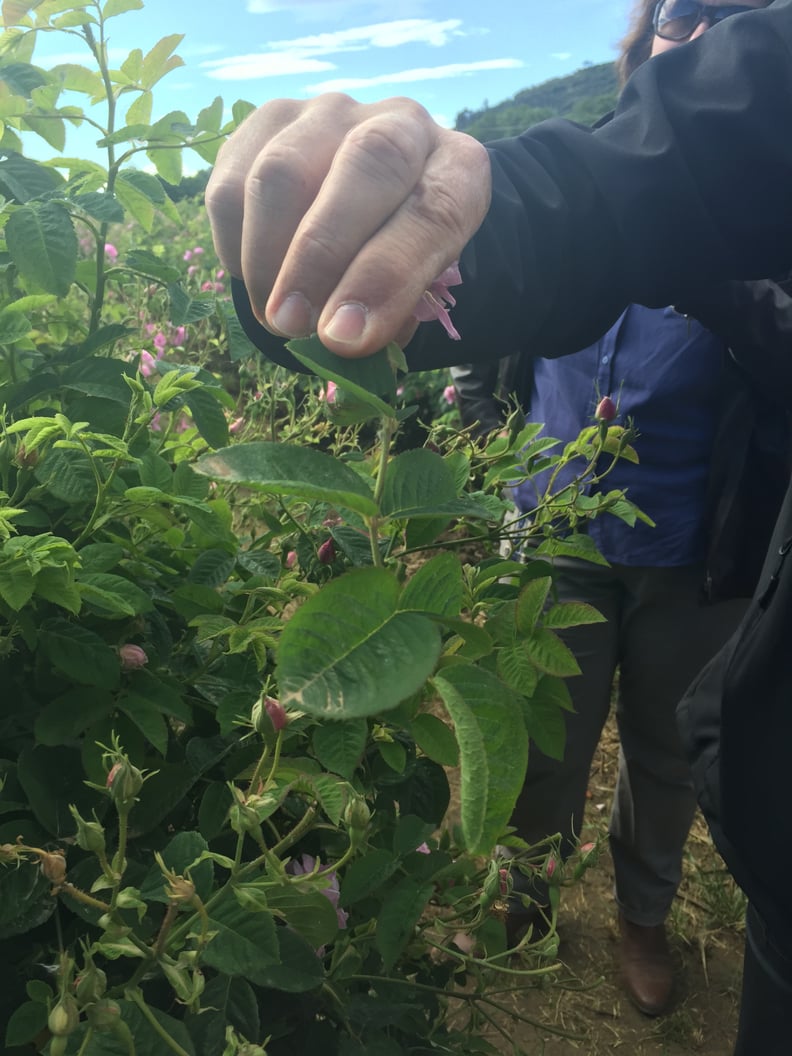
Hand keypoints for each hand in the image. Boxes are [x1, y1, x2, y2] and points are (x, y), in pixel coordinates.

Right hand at [205, 93, 491, 356]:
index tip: (346, 337)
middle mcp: (401, 122)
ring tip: (275, 317)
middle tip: (293, 325)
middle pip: (366, 164)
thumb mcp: (414, 291)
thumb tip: (341, 338)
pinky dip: (236, 248)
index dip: (388, 276)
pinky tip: (257, 280)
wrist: (366, 208)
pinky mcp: (267, 121)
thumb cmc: (395, 260)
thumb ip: (389, 312)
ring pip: (282, 173)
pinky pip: (232, 187)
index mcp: (457, 168)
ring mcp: (330, 113)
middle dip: (320, 257)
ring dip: (268, 260)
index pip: (437, 209)